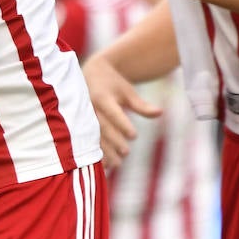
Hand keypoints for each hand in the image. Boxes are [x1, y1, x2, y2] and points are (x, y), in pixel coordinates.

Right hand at [80, 53, 161, 169]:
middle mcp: (89, 107)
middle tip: (126, 152)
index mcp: (102, 97)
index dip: (122, 124)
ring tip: (117, 164)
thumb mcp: (127, 91)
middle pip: (102, 127)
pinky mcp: (79, 124)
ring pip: (92, 137)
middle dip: (114, 141)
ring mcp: (82, 116)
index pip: (113, 112)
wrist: (91, 73)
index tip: (134, 136)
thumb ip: (141, 105)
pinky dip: (94, 152)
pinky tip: (104, 165)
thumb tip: (160, 113)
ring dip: (104, 151)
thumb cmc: (113, 84)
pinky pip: (85, 141)